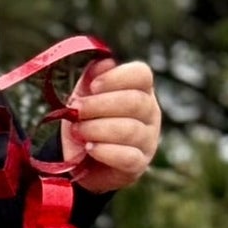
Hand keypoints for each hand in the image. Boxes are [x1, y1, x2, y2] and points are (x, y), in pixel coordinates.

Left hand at [60, 58, 160, 192]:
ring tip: (78, 131)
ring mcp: (148, 139)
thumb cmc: (89, 121)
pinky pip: (128, 157)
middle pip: (135, 102)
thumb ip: (92, 78)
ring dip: (98, 129)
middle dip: (101, 105)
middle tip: (77, 110)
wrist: (83, 160)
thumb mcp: (85, 96)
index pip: (141, 75)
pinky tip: (90, 148)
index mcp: (140, 90)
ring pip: (131, 130)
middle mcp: (150, 113)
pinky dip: (106, 151)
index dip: (117, 77)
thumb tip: (103, 63)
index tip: (93, 86)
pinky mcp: (138, 164)